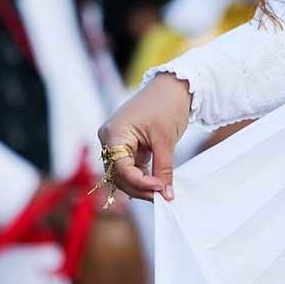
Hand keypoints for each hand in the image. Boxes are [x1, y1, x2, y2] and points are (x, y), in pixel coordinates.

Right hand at [97, 74, 190, 201]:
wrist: (174, 87)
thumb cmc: (166, 104)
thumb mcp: (165, 139)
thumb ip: (163, 169)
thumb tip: (165, 194)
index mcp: (114, 133)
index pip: (120, 168)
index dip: (139, 182)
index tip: (160, 188)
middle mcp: (110, 139)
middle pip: (118, 174)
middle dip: (139, 188)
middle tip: (161, 196)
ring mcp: (117, 143)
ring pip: (123, 174)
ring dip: (140, 185)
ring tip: (160, 192)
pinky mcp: (128, 146)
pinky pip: (130, 168)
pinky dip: (143, 177)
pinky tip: (156, 184)